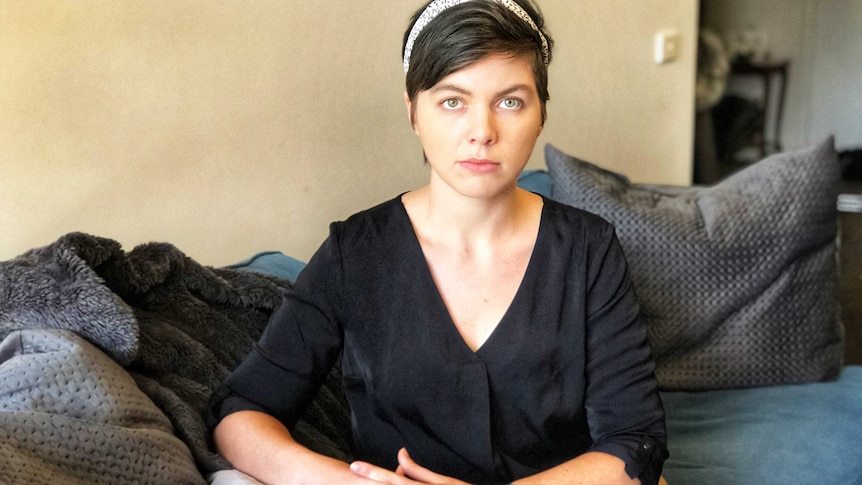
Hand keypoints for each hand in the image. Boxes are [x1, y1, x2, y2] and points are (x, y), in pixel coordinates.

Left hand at [350, 448, 471, 484]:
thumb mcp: (441, 481)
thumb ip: (417, 470)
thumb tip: (400, 454)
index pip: (390, 479)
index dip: (371, 471)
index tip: (354, 464)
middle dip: (369, 479)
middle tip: (352, 468)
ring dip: (381, 484)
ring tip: (367, 475)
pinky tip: (388, 481)